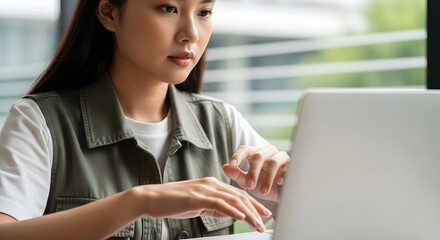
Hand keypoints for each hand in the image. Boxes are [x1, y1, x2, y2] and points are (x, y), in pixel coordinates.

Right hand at [136, 177, 271, 231]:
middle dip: (255, 208)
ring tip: (258, 223)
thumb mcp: (196, 204)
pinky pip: (218, 203)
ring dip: (248, 212)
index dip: (252, 203)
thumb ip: (212, 207)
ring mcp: (204, 189)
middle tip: (266, 220)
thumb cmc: (171, 202)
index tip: (263, 213)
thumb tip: (228, 213)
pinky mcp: (196, 196)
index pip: (237, 194)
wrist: (150, 198)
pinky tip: (241, 217)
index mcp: (211, 184)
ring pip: (232, 199)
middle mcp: (210, 183)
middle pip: (239, 195)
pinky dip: (232, 210)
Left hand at [223, 145, 289, 201]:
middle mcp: (267, 152)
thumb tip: (225, 167)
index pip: (245, 149)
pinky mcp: (292, 164)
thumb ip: (237, 175)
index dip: (238, 155)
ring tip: (263, 192)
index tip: (231, 164)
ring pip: (274, 161)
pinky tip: (278, 183)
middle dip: (253, 171)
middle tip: (249, 186)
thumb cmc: (262, 187)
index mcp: (254, 154)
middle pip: (258, 155)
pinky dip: (282, 175)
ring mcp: (281, 156)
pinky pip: (288, 166)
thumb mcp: (248, 183)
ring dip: (267, 177)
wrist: (281, 196)